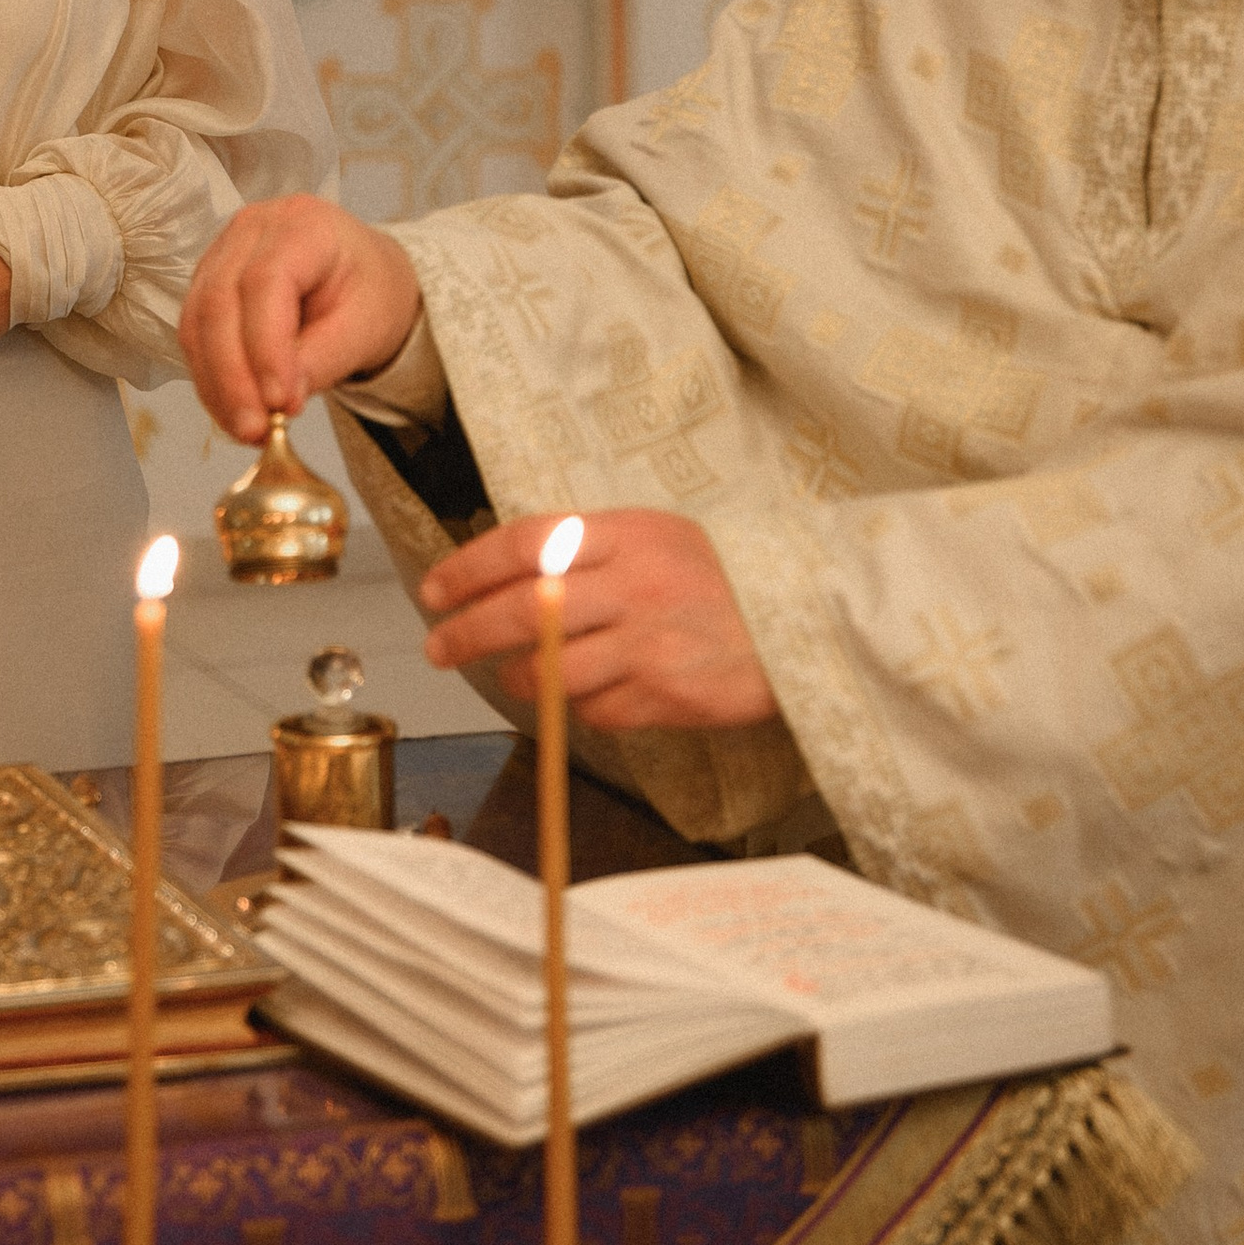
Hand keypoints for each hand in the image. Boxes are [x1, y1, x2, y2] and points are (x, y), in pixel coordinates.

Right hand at [179, 197, 422, 443]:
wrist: (363, 277)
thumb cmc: (370, 290)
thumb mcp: (366, 326)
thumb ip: (323, 360)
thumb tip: (278, 400)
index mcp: (303, 225)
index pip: (265, 282)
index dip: (265, 346)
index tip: (280, 401)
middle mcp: (253, 229)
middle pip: (219, 301)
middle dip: (233, 375)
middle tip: (255, 428)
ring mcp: (224, 252)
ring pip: (197, 322)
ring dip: (216, 384)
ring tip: (247, 429)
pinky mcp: (208, 283)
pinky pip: (195, 334)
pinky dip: (211, 379)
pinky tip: (233, 412)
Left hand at [417, 510, 779, 731]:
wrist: (808, 623)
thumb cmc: (723, 579)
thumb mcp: (658, 538)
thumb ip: (591, 550)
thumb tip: (512, 575)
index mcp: (626, 534)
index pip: (525, 543)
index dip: (468, 568)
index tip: (435, 591)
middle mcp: (631, 585)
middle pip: (522, 609)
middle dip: (465, 632)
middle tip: (438, 649)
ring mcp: (647, 642)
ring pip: (548, 669)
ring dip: (516, 679)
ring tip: (509, 677)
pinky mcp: (664, 695)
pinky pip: (593, 710)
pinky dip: (577, 709)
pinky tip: (583, 698)